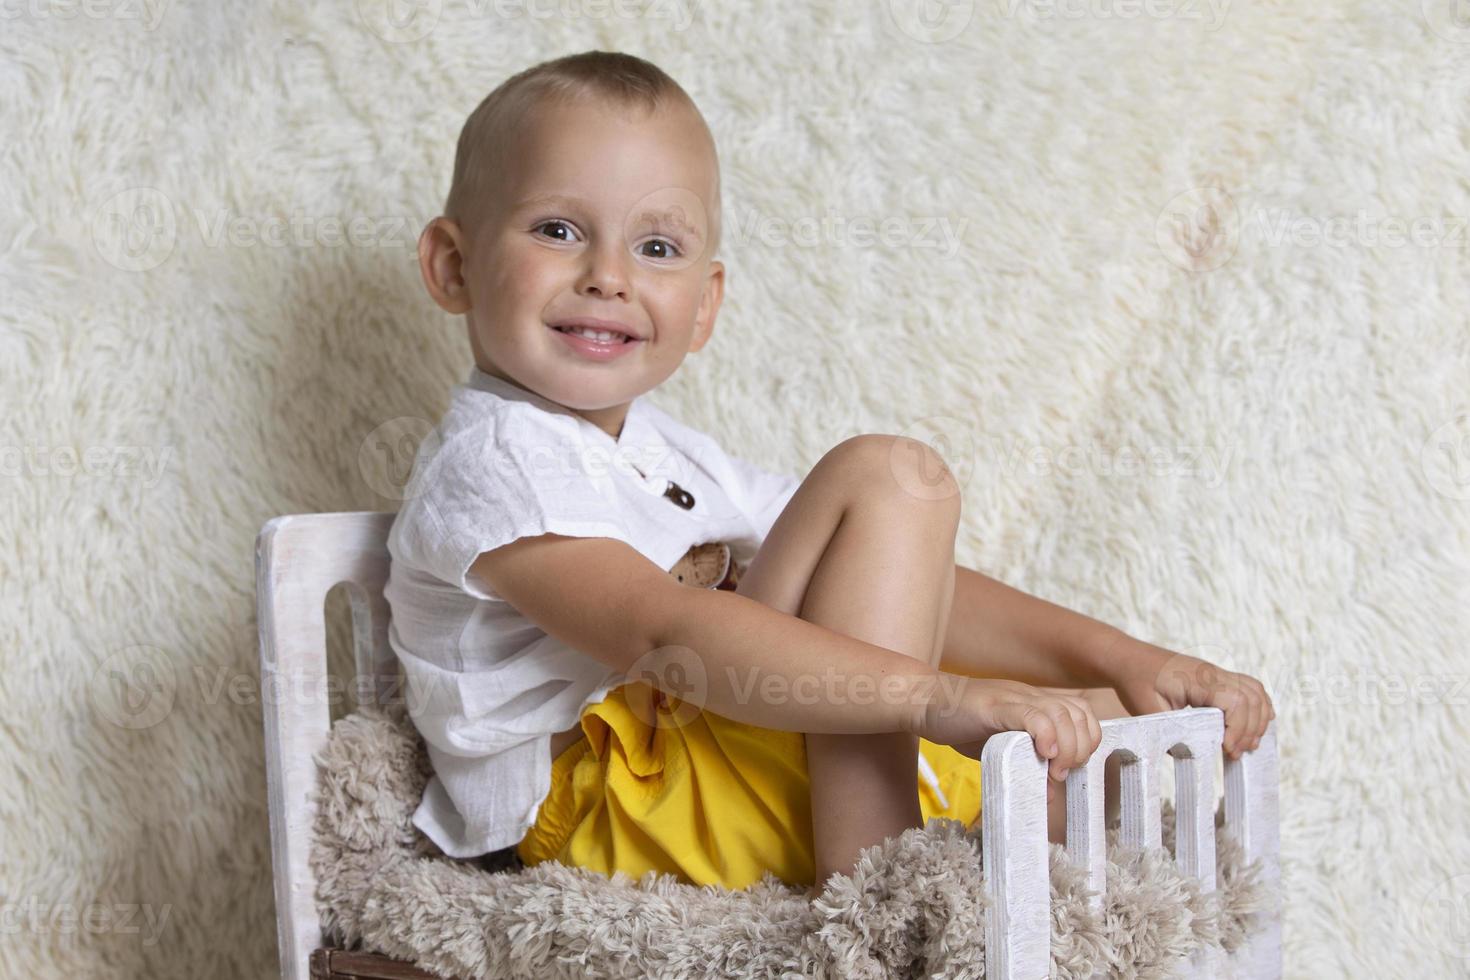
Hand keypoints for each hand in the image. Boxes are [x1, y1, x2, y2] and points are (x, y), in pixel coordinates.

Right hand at [912, 675, 1101, 801]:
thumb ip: (1027, 765)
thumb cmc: (959, 724)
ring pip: (1061, 714)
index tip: (1068, 768)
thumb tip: (1051, 794)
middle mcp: (1029, 696)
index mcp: (1034, 703)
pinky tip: (1042, 752)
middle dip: (1080, 748)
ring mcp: (1013, 698)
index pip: (1081, 714)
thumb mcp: (999, 748)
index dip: (1086, 741)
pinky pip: (1031, 715)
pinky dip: (1045, 734)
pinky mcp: (995, 706)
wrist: (922, 701)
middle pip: (1078, 714)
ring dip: (1066, 745)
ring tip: (1052, 768)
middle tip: (1061, 773)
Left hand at [1106, 635, 1275, 759]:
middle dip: (1249, 729)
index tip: (1228, 750)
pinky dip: (1258, 705)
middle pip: (1250, 698)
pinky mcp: (1216, 677)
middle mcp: (1212, 672)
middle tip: (1236, 754)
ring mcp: (1216, 672)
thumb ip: (1171, 732)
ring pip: (1255, 691)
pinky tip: (1259, 724)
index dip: (1238, 728)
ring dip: (1257, 719)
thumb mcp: (1147, 711)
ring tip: (1248, 745)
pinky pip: (1248, 686)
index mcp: (1197, 679)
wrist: (1128, 658)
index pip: (1234, 701)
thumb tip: (1193, 754)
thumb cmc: (1135, 682)